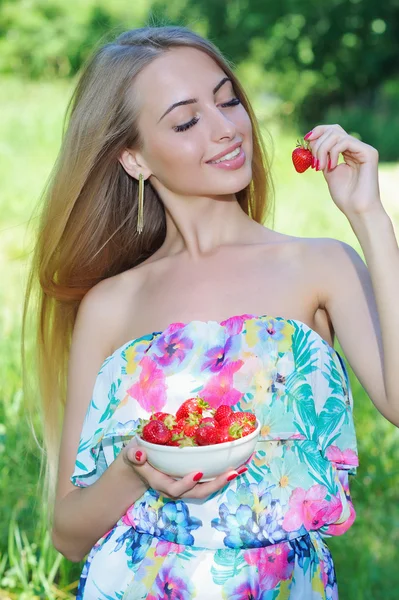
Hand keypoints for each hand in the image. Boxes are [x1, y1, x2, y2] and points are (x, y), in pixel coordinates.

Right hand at [122, 436, 247, 499]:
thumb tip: (139, 453)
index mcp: (160, 482)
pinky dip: (222, 475)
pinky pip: (208, 481)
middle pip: (197, 492)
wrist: (138, 469)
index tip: (198, 472)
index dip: (186, 483)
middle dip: (216, 484)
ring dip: (224, 480)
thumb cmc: (136, 458)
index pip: (174, 488)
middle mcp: (175, 487)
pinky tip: (238, 465)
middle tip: (233, 472)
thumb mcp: (130, 454)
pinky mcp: (192, 480)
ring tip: (242, 469)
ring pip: (206, 488)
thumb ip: (133, 456)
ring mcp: (185, 485)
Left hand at [305, 124, 382, 217]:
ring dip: (322, 149)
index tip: (305, 140)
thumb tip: (310, 142)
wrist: (357, 209)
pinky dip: (332, 153)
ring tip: (319, 166)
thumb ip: (322, 157)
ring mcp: (363, 149)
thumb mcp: (328, 172)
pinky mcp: (369, 152)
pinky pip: (345, 142)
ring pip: (337, 135)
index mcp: (348, 151)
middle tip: (313, 161)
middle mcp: (357, 148)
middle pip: (334, 129)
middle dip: (318, 142)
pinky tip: (330, 166)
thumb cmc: (344, 196)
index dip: (318, 132)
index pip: (333, 131)